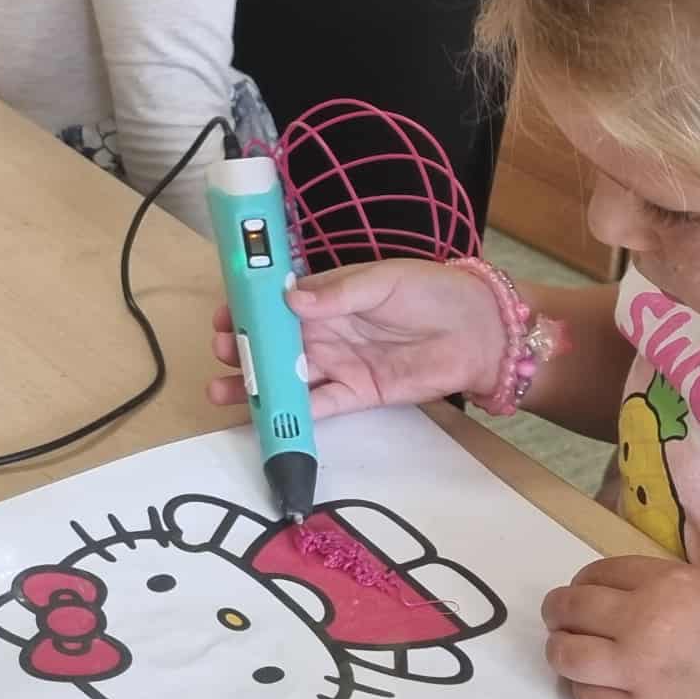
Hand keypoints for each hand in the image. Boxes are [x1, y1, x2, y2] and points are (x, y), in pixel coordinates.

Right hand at [205, 260, 507, 418]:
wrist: (480, 332)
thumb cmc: (433, 292)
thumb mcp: (384, 281)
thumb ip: (338, 294)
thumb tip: (291, 301)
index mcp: (326, 296)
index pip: (276, 303)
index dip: (247, 308)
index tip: (223, 315)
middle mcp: (325, 331)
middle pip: (272, 343)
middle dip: (241, 348)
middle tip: (220, 352)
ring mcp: (337, 364)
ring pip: (285, 377)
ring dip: (254, 384)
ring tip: (222, 390)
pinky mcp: (355, 394)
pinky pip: (316, 405)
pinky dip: (290, 413)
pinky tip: (264, 417)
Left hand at [542, 556, 699, 698]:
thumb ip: (679, 592)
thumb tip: (642, 600)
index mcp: (670, 582)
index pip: (598, 572)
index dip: (584, 584)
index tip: (584, 595)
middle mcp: (646, 620)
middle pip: (571, 608)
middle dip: (560, 613)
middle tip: (562, 623)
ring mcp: (643, 672)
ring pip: (566, 655)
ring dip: (561, 652)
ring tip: (569, 656)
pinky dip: (583, 693)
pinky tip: (593, 690)